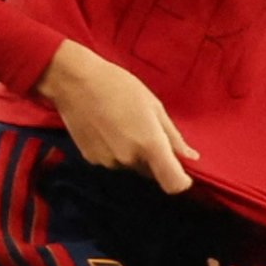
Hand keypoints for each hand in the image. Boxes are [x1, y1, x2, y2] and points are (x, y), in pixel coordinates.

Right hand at [39, 39, 196, 192]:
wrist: (74, 81)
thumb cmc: (119, 86)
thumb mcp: (154, 106)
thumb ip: (173, 136)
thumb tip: (190, 157)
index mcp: (150, 145)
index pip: (173, 184)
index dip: (181, 181)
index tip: (182, 171)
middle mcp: (130, 160)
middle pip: (151, 172)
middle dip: (153, 158)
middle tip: (144, 128)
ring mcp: (109, 162)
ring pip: (131, 166)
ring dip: (132, 153)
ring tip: (121, 124)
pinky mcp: (92, 160)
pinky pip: (113, 161)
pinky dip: (114, 150)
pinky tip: (106, 128)